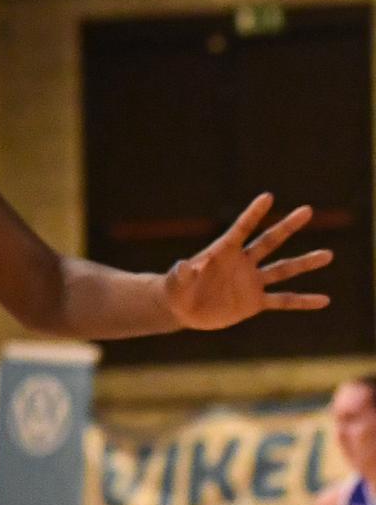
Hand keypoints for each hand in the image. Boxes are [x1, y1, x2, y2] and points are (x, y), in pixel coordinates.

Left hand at [163, 194, 332, 329]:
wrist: (183, 308)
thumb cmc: (176, 289)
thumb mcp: (176, 282)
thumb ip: (181, 274)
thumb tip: (183, 266)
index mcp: (223, 252)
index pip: (241, 229)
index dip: (253, 214)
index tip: (268, 196)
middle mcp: (242, 263)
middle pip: (269, 241)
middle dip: (287, 226)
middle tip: (307, 210)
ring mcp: (251, 281)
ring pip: (283, 269)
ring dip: (305, 263)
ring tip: (328, 255)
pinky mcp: (255, 302)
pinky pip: (283, 300)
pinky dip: (302, 301)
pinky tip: (324, 300)